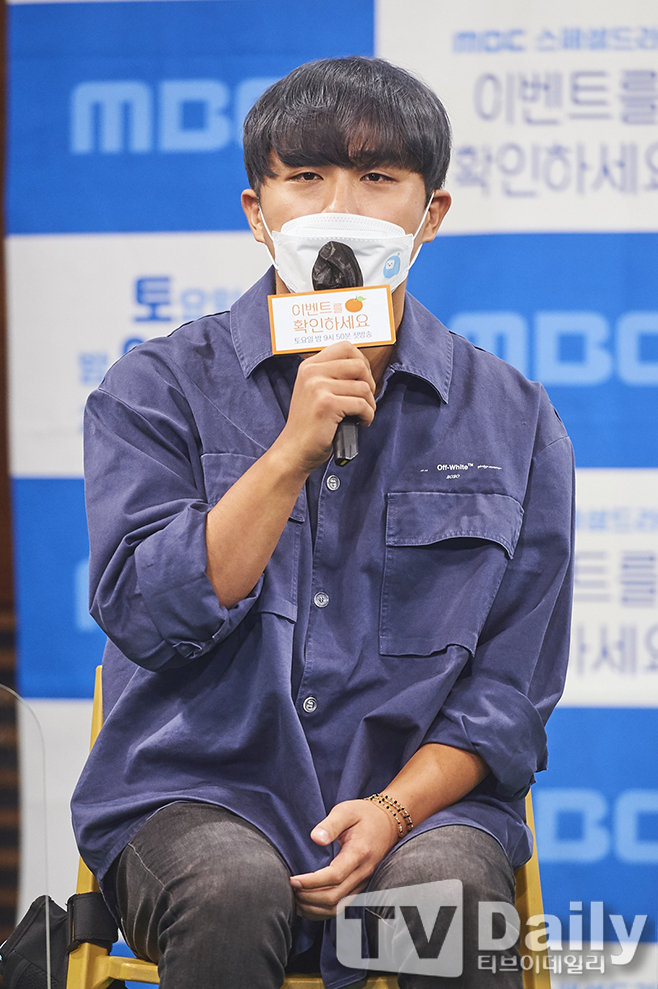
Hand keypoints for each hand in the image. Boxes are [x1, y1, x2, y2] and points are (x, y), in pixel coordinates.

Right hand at [275, 342, 376, 474]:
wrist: (295, 450)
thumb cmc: (310, 425)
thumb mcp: (315, 391)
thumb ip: (332, 376)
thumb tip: (365, 369)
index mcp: (309, 366)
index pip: (345, 347)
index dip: (362, 361)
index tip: (363, 379)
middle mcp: (312, 372)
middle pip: (358, 364)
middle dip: (370, 383)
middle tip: (365, 399)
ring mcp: (318, 387)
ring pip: (363, 387)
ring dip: (370, 404)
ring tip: (362, 414)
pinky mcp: (327, 404)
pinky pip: (362, 404)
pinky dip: (368, 416)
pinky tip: (361, 422)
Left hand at [289, 798, 398, 919]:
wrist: (389, 822)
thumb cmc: (364, 814)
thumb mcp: (346, 811)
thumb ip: (330, 824)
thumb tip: (315, 838)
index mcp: (359, 853)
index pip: (335, 876)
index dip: (312, 882)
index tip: (293, 880)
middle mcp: (364, 872)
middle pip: (335, 896)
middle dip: (309, 897)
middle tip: (289, 889)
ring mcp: (364, 882)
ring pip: (339, 907)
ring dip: (315, 908)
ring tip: (295, 900)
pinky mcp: (362, 886)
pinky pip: (343, 906)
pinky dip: (324, 911)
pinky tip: (309, 906)